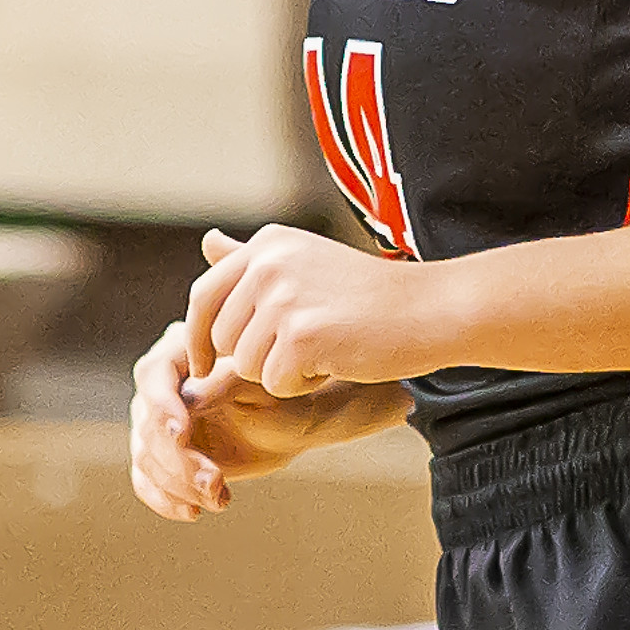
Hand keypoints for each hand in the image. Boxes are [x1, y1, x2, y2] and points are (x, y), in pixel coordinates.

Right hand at [129, 319, 333, 522]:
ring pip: (146, 458)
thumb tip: (185, 398)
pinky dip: (165, 500)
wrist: (294, 425)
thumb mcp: (261, 385)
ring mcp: (157, 423)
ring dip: (178, 485)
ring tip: (218, 496)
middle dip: (178, 460)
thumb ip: (224, 384)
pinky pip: (148, 481)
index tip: (182, 435)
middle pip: (148, 425)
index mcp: (182, 353)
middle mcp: (162, 388)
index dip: (162, 407)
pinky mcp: (163, 456)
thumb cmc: (283, 395)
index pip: (154, 376)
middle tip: (213, 481)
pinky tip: (192, 511)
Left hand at [186, 225, 437, 398]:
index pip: (203, 296)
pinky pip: (276, 384)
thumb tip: (207, 243)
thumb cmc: (372, 294)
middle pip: (223, 338)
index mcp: (267, 244)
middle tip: (307, 345)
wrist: (431, 308)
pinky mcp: (301, 335)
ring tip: (326, 348)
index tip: (204, 366)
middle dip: (256, 356)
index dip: (198, 338)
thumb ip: (254, 260)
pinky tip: (336, 361)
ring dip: (282, 372)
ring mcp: (283, 297)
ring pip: (246, 366)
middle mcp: (268, 263)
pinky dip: (304, 386)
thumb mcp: (307, 263)